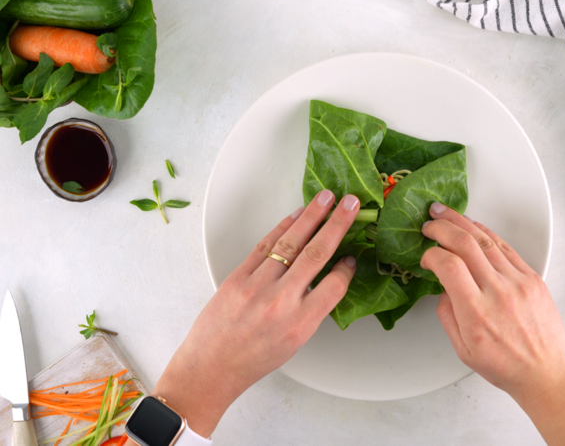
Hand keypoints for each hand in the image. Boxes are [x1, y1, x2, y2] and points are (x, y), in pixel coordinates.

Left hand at [151, 190, 360, 436]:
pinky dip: (282, 227)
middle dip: (337, 224)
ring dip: (311, 216)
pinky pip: (265, 245)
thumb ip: (312, 309)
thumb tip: (327, 279)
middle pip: (316, 254)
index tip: (354, 255)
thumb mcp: (294, 342)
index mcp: (300, 323)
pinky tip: (296, 215)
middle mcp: (281, 301)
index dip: (347, 268)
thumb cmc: (253, 359)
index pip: (334, 285)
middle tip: (351, 203)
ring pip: (290, 242)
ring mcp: (257, 286)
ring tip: (326, 198)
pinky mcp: (237, 277)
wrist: (211, 366)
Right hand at [420, 202, 564, 394]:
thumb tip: (443, 289)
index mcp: (476, 313)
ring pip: (486, 240)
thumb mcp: (462, 349)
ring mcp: (518, 283)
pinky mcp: (532, 278)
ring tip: (447, 215)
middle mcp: (498, 292)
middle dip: (442, 227)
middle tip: (429, 222)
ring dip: (463, 223)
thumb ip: (447, 315)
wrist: (546, 372)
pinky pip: (506, 248)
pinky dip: (487, 234)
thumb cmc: (506, 366)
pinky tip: (474, 227)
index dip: (431, 254)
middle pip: (465, 244)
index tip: (426, 257)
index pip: (448, 266)